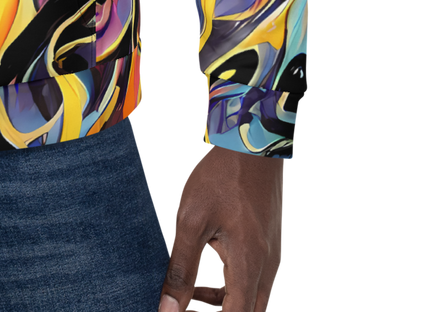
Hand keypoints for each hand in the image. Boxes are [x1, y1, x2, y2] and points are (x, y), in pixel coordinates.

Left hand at [157, 144, 285, 311]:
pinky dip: (231, 286)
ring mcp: (272, 256)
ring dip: (224, 304)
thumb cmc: (219, 178)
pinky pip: (254, 280)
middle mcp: (267, 267)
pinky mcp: (270, 245)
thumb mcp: (191, 220)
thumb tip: (168, 308)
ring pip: (252, 299)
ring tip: (192, 294)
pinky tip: (207, 273)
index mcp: (249, 265)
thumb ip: (180, 267)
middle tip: (189, 307)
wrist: (250, 144)